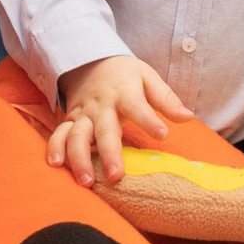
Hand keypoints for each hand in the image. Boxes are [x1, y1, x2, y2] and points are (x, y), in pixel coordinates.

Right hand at [50, 55, 190, 184]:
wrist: (90, 61)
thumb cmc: (125, 75)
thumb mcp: (148, 78)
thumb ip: (167, 99)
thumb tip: (188, 117)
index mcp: (124, 92)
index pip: (137, 106)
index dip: (149, 120)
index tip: (162, 135)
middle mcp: (101, 105)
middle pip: (104, 130)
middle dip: (109, 153)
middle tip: (116, 176)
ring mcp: (83, 114)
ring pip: (77, 136)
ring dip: (79, 158)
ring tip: (87, 182)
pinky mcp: (69, 121)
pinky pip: (59, 135)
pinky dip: (55, 149)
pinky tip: (56, 166)